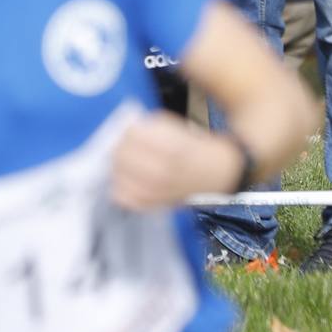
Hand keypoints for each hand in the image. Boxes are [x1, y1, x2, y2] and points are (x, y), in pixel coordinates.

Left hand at [108, 111, 244, 208]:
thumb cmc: (192, 147)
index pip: (129, 135)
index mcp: (169, 147)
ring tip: (128, 161)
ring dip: (119, 166)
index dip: (126, 130)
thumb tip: (124, 127)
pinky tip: (129, 178)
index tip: (129, 130)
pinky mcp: (150, 205)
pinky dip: (121, 186)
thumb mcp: (173, 126)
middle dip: (121, 147)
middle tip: (126, 145)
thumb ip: (148, 126)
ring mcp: (155, 192)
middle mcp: (161, 172)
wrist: (215, 174)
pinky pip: (121, 196)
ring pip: (117, 176)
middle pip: (120, 156)